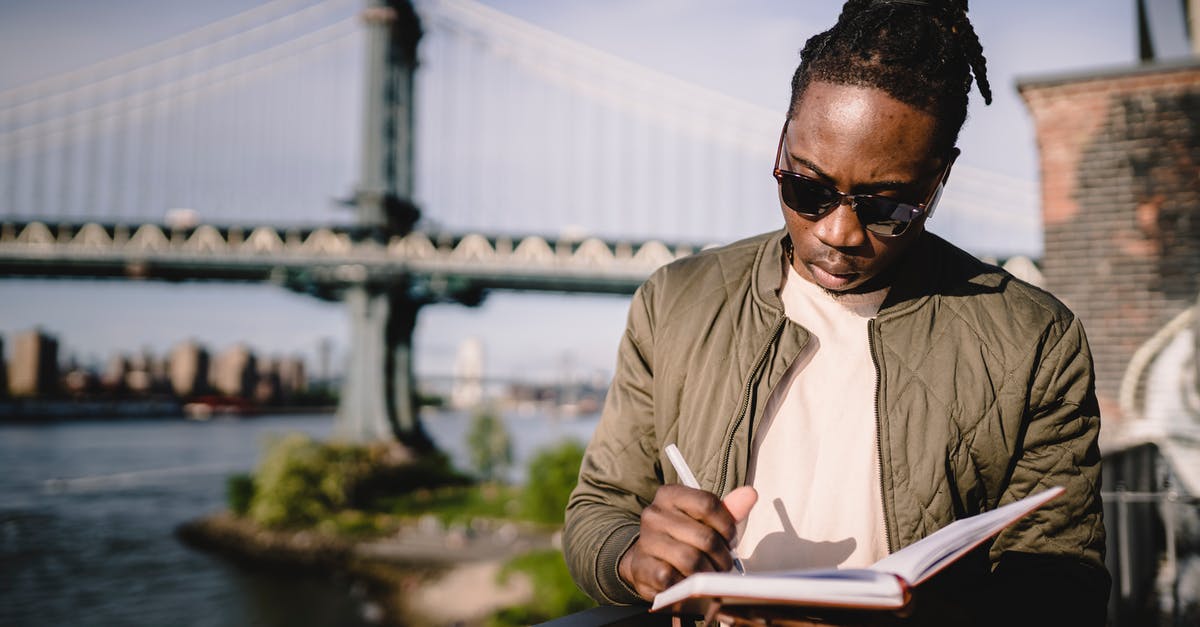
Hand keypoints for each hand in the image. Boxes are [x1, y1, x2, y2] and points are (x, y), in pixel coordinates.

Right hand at [618, 484, 756, 599]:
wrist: (645, 560)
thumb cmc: (680, 538)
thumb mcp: (703, 520)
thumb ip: (728, 509)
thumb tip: (750, 494)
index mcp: (670, 495)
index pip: (708, 504)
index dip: (727, 526)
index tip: (729, 538)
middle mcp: (654, 514)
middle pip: (705, 537)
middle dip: (722, 556)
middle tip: (724, 564)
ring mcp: (646, 541)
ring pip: (691, 560)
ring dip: (708, 573)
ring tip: (712, 575)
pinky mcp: (642, 567)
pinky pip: (674, 579)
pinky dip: (687, 585)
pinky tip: (691, 583)